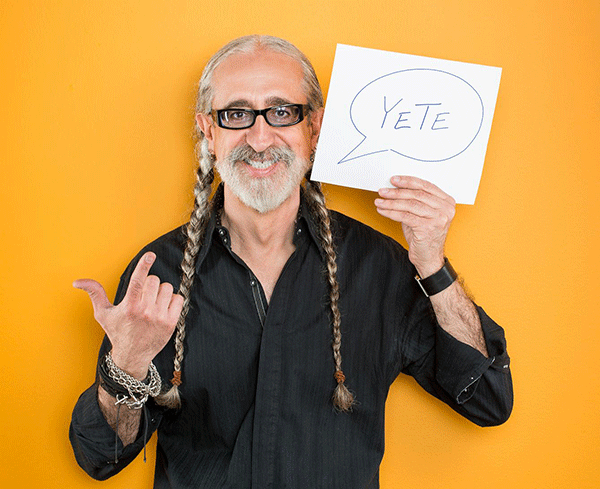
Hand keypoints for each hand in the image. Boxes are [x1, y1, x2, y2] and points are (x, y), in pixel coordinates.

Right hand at [73, 252, 183, 378]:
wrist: (133, 356)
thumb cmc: (117, 332)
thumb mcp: (103, 314)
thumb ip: (95, 293)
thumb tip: (77, 281)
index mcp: (129, 307)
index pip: (138, 281)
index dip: (144, 265)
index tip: (150, 255)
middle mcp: (145, 312)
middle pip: (154, 281)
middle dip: (149, 283)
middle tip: (144, 295)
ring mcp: (160, 317)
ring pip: (167, 288)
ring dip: (160, 291)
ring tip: (152, 301)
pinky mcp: (171, 323)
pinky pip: (178, 298)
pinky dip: (172, 300)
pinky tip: (162, 307)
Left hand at [374, 176, 455, 276]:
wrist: (429, 258)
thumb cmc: (425, 236)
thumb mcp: (422, 214)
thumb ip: (414, 201)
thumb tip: (395, 188)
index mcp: (447, 202)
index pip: (426, 186)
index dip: (408, 181)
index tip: (394, 180)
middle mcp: (445, 209)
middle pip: (417, 194)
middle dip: (397, 191)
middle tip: (383, 191)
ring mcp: (439, 219)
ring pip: (410, 205)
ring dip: (391, 202)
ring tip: (380, 201)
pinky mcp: (428, 228)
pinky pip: (405, 216)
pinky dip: (391, 212)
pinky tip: (383, 210)